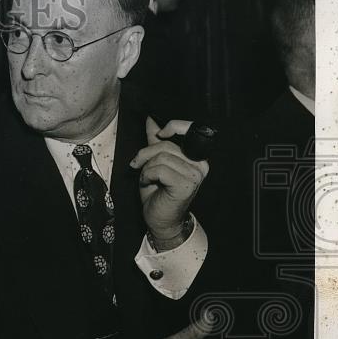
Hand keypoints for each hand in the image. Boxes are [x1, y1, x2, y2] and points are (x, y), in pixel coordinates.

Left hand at [130, 117, 209, 249]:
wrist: (159, 219)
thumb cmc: (157, 192)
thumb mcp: (154, 163)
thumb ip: (155, 141)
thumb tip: (151, 119)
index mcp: (196, 156)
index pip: (190, 130)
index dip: (173, 126)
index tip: (159, 133)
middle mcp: (200, 164)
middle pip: (166, 145)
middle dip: (145, 154)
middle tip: (137, 165)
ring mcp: (195, 175)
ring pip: (161, 157)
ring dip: (145, 168)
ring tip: (146, 178)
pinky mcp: (186, 184)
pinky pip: (159, 169)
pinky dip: (147, 175)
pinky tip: (148, 183)